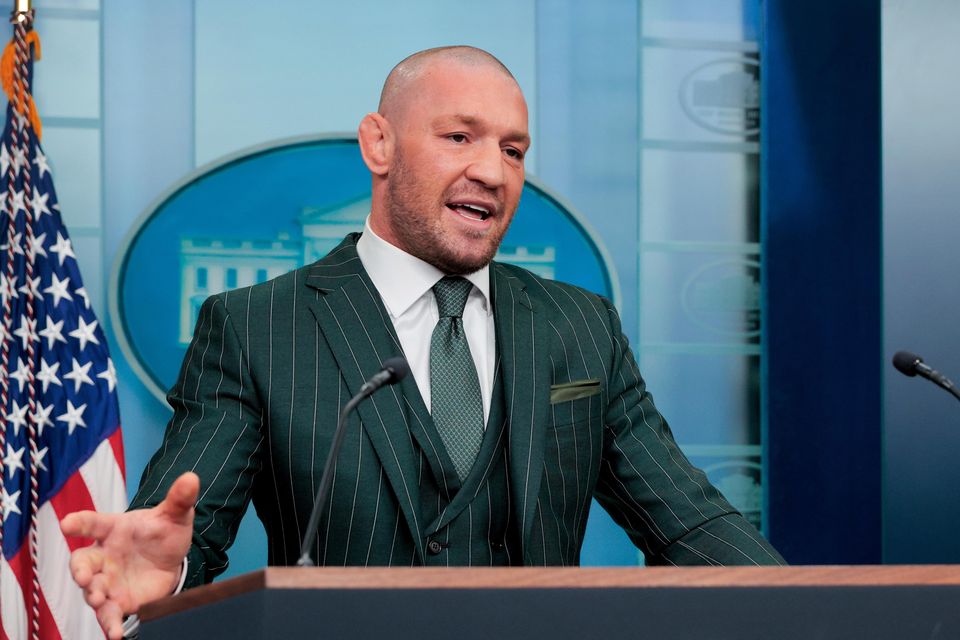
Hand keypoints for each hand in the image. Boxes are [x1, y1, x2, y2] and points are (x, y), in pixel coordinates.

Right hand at [60, 472, 198, 639]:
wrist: (169, 558)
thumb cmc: (163, 531)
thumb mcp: (175, 514)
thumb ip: (180, 498)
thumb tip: (192, 478)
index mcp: (113, 529)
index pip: (93, 522)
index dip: (79, 522)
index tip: (67, 523)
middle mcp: (104, 556)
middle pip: (82, 561)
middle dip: (79, 570)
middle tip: (82, 576)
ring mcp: (107, 580)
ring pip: (91, 590)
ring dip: (92, 596)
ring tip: (98, 600)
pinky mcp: (118, 601)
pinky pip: (109, 615)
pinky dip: (110, 625)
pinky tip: (116, 634)